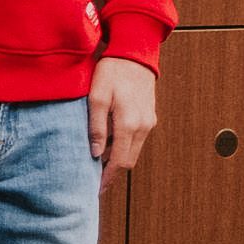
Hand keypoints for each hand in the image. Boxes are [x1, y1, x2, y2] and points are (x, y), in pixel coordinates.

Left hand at [87, 56, 157, 187]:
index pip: (119, 161)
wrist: (134, 54)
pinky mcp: (149, 117)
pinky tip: (109, 148)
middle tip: (94, 182)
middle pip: (129, 161)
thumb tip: (97, 154)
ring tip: (98, 167)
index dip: (107, 178)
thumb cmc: (111, 72)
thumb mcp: (96, 97)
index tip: (96, 189)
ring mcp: (149, 122)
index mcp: (129, 124)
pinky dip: (124, 148)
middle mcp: (143, 127)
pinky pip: (137, 140)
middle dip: (112, 174)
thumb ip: (96, 127)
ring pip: (134, 151)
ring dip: (118, 161)